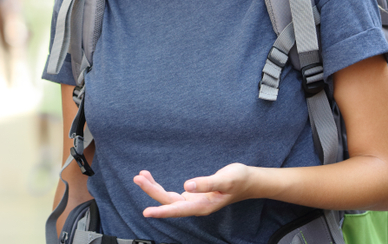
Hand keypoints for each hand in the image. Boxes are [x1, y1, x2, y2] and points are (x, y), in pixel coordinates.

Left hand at [134, 164, 251, 217]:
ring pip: (168, 198)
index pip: (177, 209)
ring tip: (140, 176)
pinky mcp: (192, 195)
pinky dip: (160, 186)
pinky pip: (171, 194)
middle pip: (168, 201)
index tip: (146, 212)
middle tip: (138, 178)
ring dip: (153, 188)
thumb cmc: (239, 180)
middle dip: (152, 191)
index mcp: (202, 206)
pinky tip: (151, 178)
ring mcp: (193, 201)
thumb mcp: (225, 179)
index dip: (161, 210)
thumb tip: (187, 185)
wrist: (249, 181)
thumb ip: (207, 183)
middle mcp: (195, 206)